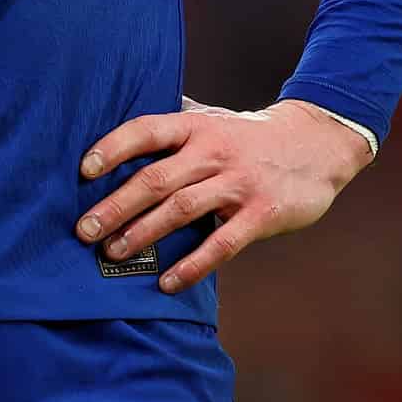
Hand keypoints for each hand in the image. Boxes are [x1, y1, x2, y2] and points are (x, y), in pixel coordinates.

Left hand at [74, 96, 371, 293]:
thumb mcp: (214, 119)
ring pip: (182, 209)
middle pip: (157, 178)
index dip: (114, 148)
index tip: (84, 170)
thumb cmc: (250, 136)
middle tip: (84, 230)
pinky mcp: (261, 214)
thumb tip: (122, 122)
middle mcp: (213, 151)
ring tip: (115, 253)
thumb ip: (175, 125)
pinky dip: (192, 265)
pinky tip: (167, 282)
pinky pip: (221, 244)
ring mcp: (238, 183)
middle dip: (117, 205)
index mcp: (197, 127)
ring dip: (145, 233)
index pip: (147, 131)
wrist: (317, 144)